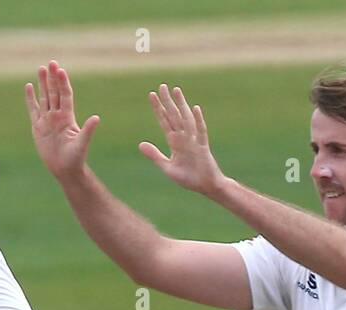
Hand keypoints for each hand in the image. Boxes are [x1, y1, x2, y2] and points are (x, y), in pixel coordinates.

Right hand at [25, 60, 99, 180]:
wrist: (64, 169)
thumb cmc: (75, 158)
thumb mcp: (82, 143)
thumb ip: (88, 130)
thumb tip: (97, 118)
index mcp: (68, 117)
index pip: (65, 95)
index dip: (62, 82)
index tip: (60, 70)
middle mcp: (57, 116)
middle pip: (54, 92)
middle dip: (52, 78)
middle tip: (50, 62)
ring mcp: (47, 120)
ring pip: (44, 97)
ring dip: (42, 83)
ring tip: (40, 68)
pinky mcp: (38, 127)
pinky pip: (33, 109)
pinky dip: (31, 98)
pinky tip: (29, 87)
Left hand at [139, 84, 229, 198]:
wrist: (206, 186)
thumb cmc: (188, 178)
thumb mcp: (167, 167)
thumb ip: (155, 155)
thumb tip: (140, 144)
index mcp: (174, 142)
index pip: (164, 122)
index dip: (158, 109)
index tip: (151, 96)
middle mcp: (184, 138)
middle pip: (174, 116)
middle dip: (168, 102)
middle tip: (162, 86)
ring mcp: (194, 141)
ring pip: (186, 119)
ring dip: (181, 105)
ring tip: (176, 90)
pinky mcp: (203, 147)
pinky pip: (201, 132)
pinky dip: (198, 120)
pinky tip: (195, 109)